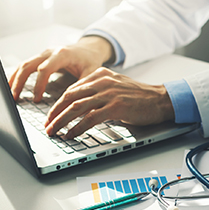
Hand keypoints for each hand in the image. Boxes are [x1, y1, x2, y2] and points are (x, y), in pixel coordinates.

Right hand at [8, 36, 113, 101]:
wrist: (89, 49)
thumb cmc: (90, 61)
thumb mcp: (91, 72)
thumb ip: (83, 85)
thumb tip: (73, 102)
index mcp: (62, 54)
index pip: (45, 69)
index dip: (39, 85)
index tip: (37, 99)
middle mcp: (50, 52)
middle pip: (29, 65)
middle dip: (20, 82)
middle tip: (15, 98)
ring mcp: (43, 54)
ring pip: (24, 64)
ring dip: (15, 79)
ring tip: (10, 94)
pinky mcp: (41, 58)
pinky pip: (25, 65)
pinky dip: (17, 75)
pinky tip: (12, 86)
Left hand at [44, 67, 174, 137]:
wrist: (161, 100)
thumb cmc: (140, 97)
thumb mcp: (116, 87)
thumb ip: (99, 92)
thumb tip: (81, 107)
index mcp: (100, 75)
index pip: (72, 89)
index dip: (59, 104)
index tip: (52, 115)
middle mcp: (102, 82)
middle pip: (70, 97)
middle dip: (55, 113)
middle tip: (47, 125)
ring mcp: (109, 94)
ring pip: (77, 107)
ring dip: (62, 121)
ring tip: (54, 131)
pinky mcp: (115, 107)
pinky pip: (90, 118)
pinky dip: (78, 127)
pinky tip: (71, 134)